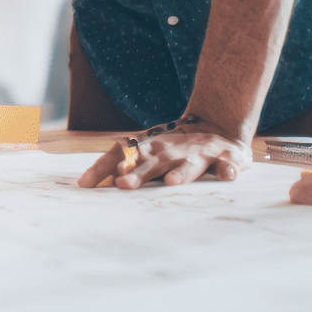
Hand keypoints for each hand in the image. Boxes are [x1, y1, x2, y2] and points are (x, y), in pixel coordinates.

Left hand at [77, 127, 251, 188]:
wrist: (216, 127)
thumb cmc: (172, 148)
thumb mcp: (144, 153)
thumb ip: (114, 166)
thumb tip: (82, 184)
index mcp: (149, 149)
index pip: (125, 155)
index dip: (111, 166)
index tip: (97, 181)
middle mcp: (172, 151)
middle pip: (153, 163)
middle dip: (139, 173)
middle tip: (124, 184)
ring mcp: (198, 154)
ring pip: (188, 165)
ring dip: (180, 173)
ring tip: (172, 182)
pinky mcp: (226, 158)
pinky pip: (228, 165)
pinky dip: (228, 169)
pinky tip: (228, 174)